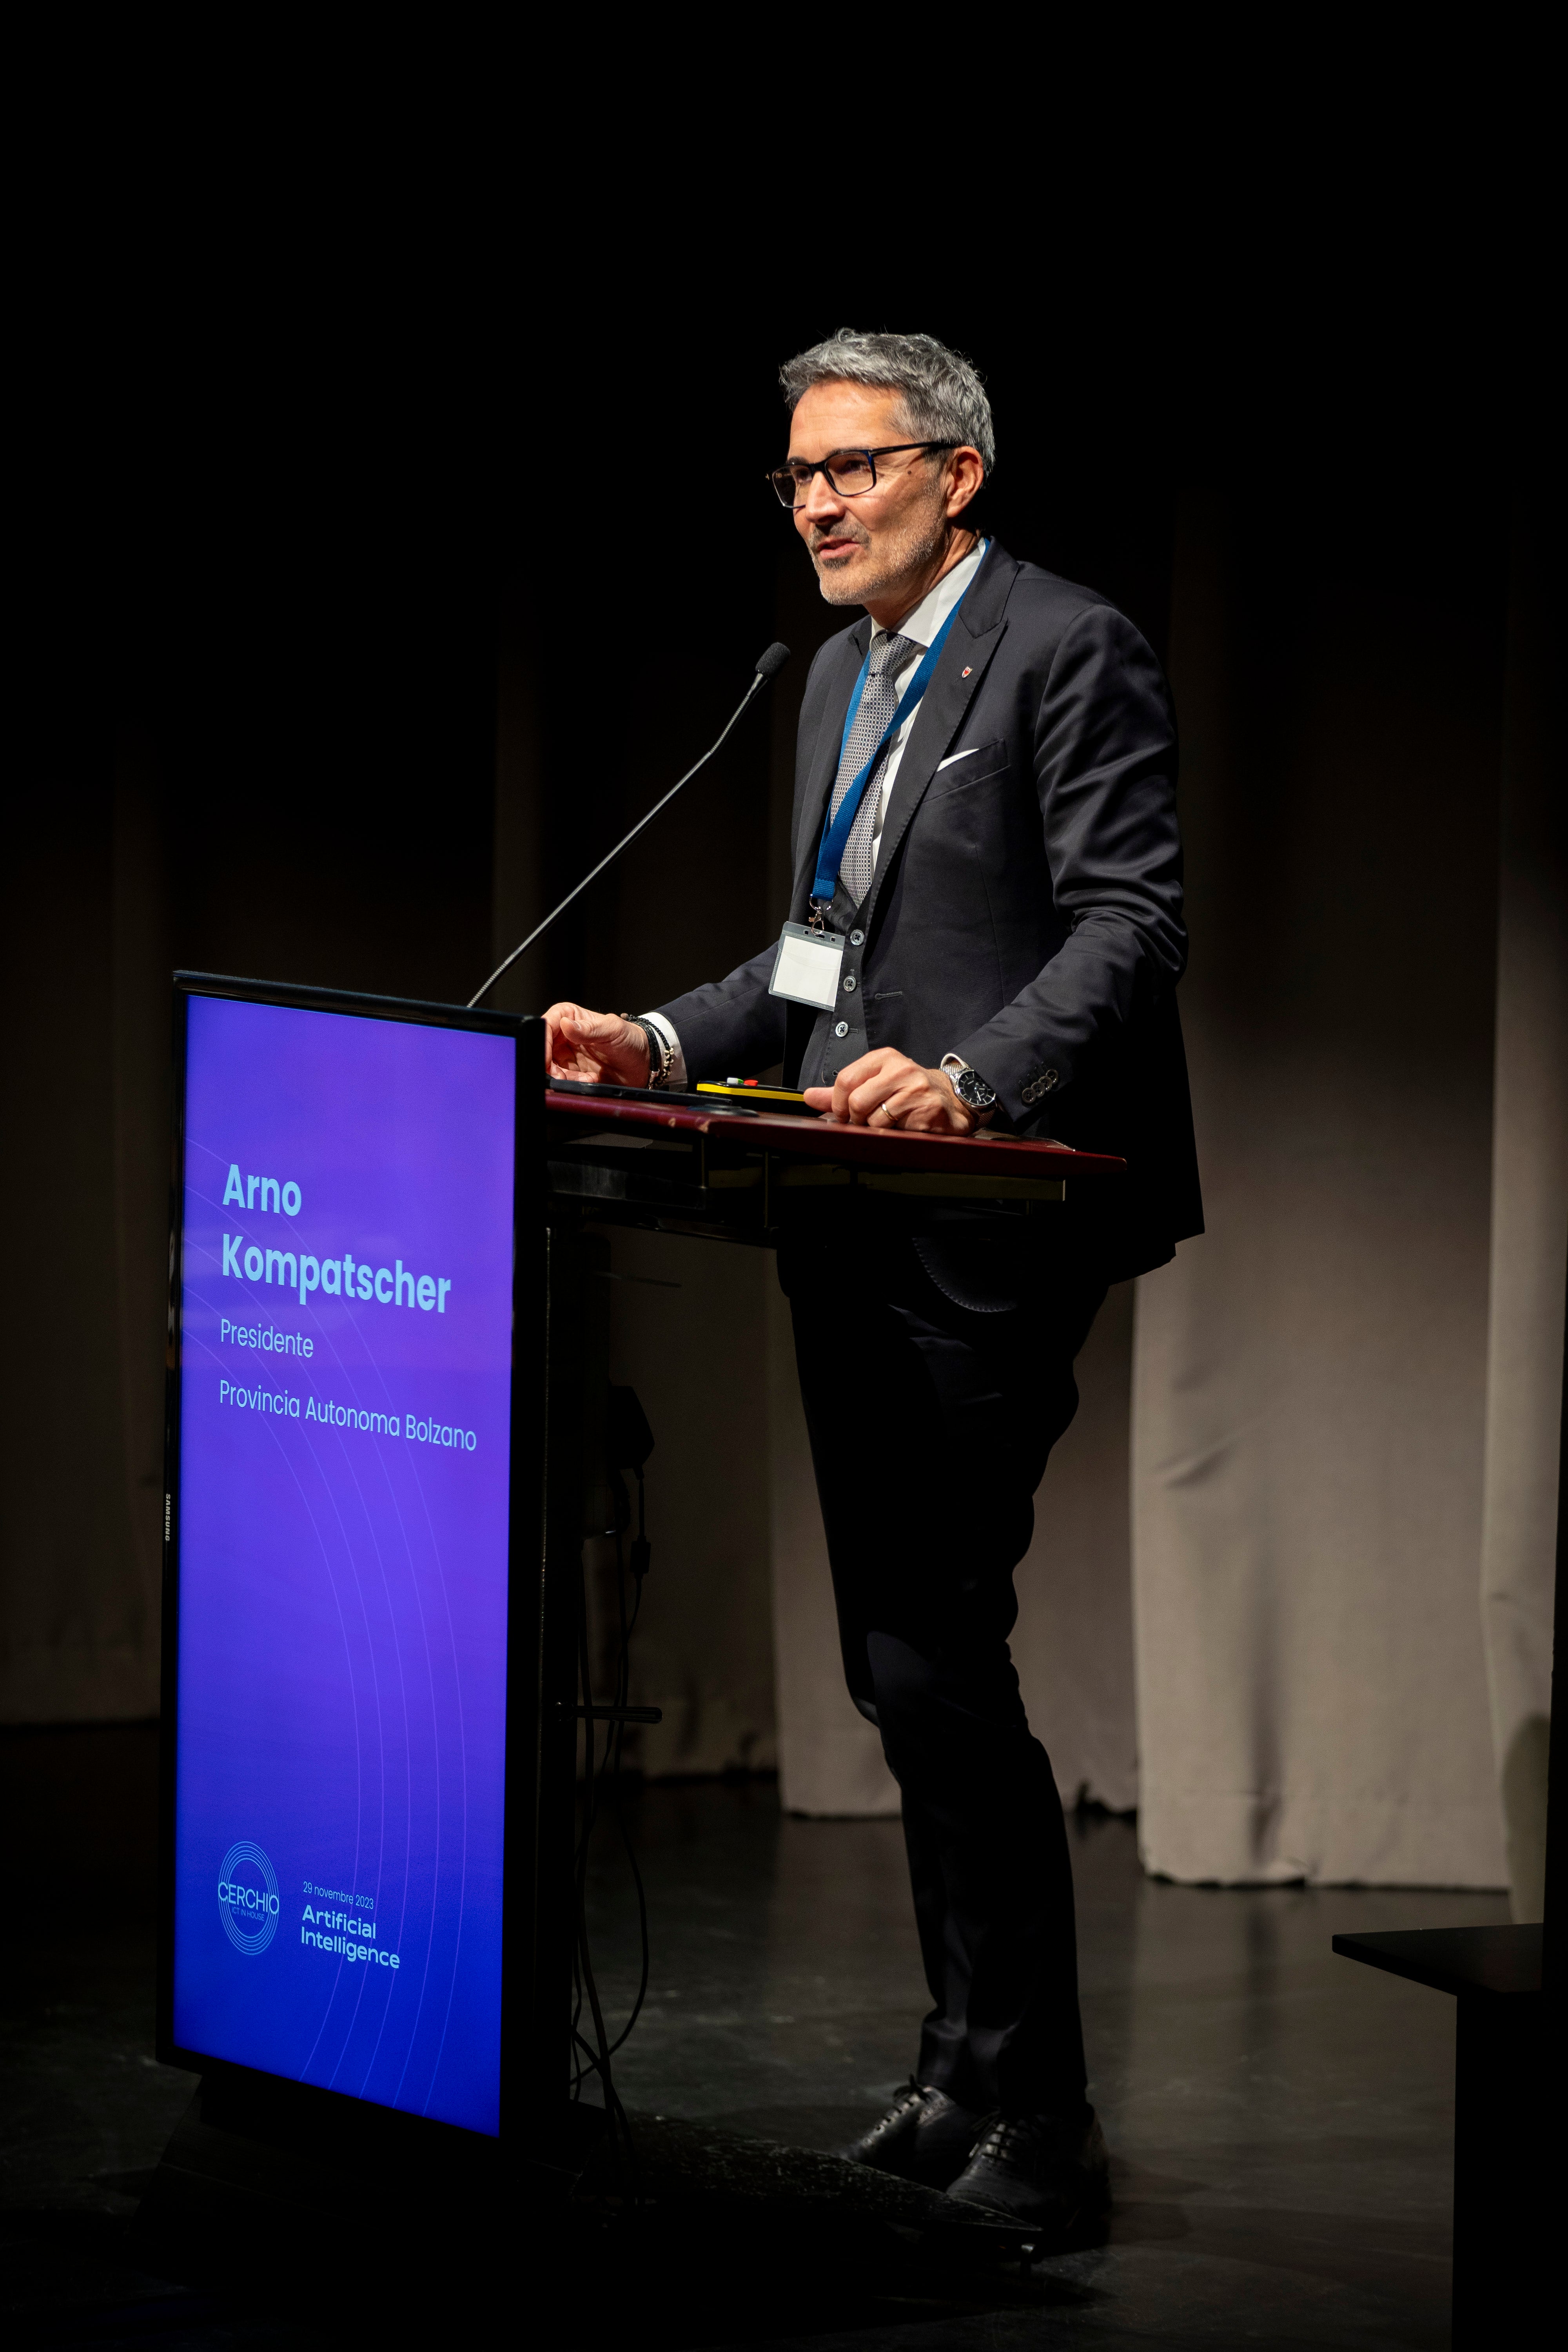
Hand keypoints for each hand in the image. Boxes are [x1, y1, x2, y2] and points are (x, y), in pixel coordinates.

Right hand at [543, 1003, 651, 1087]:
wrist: (644, 1064)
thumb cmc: (630, 1039)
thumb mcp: (612, 1030)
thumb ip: (588, 1029)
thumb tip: (565, 1024)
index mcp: (570, 1017)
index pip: (545, 1026)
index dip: (542, 1042)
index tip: (547, 1059)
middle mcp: (564, 1035)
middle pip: (542, 1049)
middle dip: (549, 1065)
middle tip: (561, 1075)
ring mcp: (567, 1055)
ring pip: (550, 1067)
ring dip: (563, 1077)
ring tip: (585, 1079)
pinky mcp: (572, 1072)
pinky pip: (562, 1080)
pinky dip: (572, 1083)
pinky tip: (589, 1080)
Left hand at [803, 1048, 975, 1133]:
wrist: (951, 1098)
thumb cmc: (909, 1090)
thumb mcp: (875, 1081)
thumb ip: (841, 1091)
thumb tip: (809, 1096)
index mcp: (884, 1058)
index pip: (845, 1079)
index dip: (837, 1104)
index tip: (843, 1114)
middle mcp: (900, 1069)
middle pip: (857, 1102)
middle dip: (856, 1119)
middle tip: (865, 1121)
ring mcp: (916, 1089)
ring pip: (874, 1120)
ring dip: (876, 1129)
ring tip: (888, 1123)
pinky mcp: (928, 1110)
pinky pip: (896, 1131)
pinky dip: (894, 1135)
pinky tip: (904, 1127)